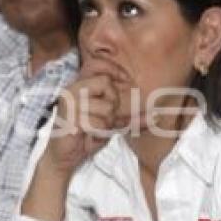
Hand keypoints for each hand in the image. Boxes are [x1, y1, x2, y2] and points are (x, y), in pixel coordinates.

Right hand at [44, 60, 124, 177]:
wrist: (63, 157)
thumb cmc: (85, 136)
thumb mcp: (111, 124)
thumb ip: (131, 118)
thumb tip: (158, 116)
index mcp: (79, 85)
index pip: (96, 64)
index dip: (114, 69)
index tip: (126, 80)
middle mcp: (72, 89)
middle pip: (105, 83)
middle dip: (113, 103)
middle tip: (105, 118)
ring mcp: (69, 103)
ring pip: (106, 106)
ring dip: (106, 123)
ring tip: (95, 129)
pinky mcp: (70, 118)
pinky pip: (98, 123)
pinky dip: (99, 133)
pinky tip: (88, 135)